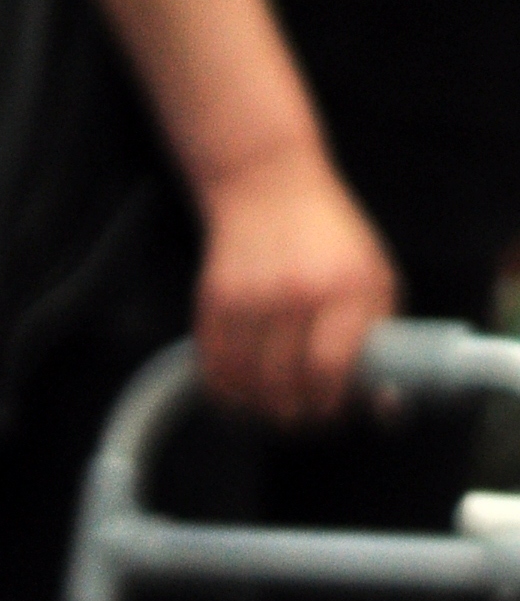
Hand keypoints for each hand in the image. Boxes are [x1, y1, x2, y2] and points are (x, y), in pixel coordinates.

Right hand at [194, 142, 397, 420]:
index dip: (327, 405)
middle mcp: (296, 293)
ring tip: (269, 405)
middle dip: (293, 415)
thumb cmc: (330, 240)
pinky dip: (225, 392)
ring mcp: (251, 298)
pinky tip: (239, 391)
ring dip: (258, 409)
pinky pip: (215, 373)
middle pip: (285, 389)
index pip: (329, 371)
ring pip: (247, 388)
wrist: (269, 186)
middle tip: (299, 414)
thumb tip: (385, 404)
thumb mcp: (374, 276)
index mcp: (345, 287)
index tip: (328, 412)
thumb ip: (382, 337)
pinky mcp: (215, 302)